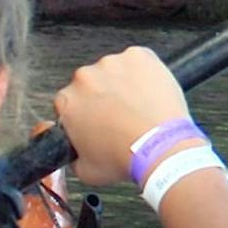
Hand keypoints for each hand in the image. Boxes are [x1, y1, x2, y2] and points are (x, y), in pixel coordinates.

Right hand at [51, 46, 191, 185]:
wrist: (160, 146)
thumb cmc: (126, 156)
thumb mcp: (87, 171)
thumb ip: (73, 157)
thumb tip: (75, 153)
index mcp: (68, 101)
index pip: (69, 102)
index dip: (83, 113)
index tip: (96, 121)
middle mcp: (85, 77)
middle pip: (91, 83)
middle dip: (101, 97)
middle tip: (120, 117)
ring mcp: (113, 63)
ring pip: (115, 72)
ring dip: (122, 84)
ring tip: (138, 108)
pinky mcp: (138, 56)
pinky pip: (138, 61)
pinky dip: (144, 74)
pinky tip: (149, 95)